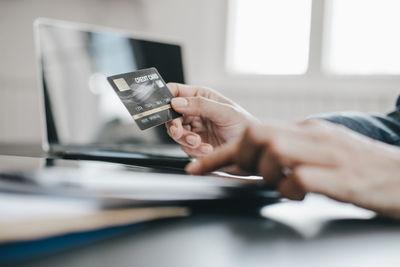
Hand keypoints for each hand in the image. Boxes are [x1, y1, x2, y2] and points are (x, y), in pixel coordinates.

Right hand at [166, 83, 257, 157]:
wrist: (252, 152)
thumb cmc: (244, 126)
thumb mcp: (225, 112)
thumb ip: (200, 105)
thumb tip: (177, 102)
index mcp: (201, 96)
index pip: (176, 92)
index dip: (166, 97)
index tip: (163, 106)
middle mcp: (195, 112)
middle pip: (171, 115)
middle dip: (174, 125)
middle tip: (179, 132)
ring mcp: (194, 129)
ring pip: (176, 133)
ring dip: (186, 139)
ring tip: (200, 143)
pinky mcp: (195, 145)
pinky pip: (185, 147)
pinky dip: (194, 150)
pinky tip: (207, 149)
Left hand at [186, 120, 399, 218]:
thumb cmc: (362, 168)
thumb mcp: (324, 151)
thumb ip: (294, 150)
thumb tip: (261, 160)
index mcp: (307, 129)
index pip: (254, 132)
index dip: (221, 152)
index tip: (198, 167)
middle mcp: (313, 136)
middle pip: (258, 134)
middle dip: (240, 157)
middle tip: (250, 174)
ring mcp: (327, 155)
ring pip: (274, 151)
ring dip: (267, 173)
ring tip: (283, 183)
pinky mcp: (341, 178)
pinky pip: (298, 178)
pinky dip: (289, 190)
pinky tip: (300, 193)